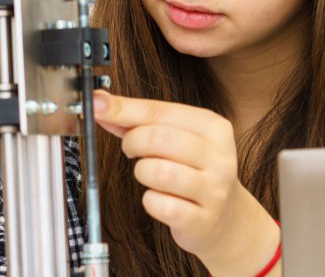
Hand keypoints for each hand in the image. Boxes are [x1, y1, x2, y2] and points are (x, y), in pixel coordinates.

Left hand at [93, 90, 281, 276]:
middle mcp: (219, 156)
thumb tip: (101, 103)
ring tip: (148, 174)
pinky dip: (150, 201)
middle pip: (158, 138)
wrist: (227, 218)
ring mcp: (214, 190)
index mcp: (212, 126)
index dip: (122, 109)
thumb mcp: (174, 138)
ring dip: (141, 172)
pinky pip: (160, 205)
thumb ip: (138, 120)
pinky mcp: (203, 220)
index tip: (97, 106)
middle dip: (132, 142)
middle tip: (131, 149)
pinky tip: (159, 199)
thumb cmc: (193, 170)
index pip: (159, 111)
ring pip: (157, 171)